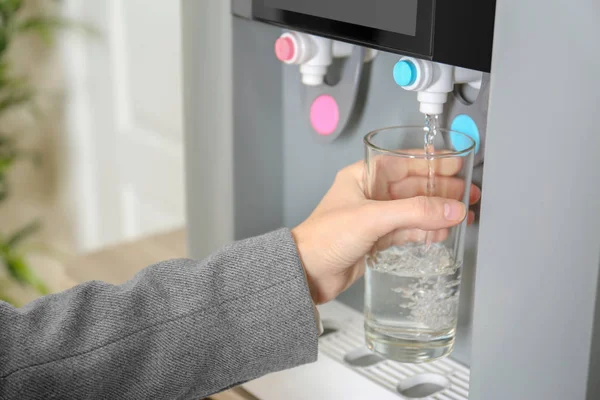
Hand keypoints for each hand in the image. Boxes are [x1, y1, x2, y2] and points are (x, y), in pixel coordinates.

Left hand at [292, 159, 479, 303]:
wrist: (307, 272)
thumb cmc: (323, 238)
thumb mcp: (372, 218)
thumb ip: (415, 212)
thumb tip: (451, 208)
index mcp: (363, 176)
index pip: (404, 162)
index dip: (432, 162)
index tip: (456, 163)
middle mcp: (369, 194)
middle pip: (413, 186)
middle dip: (441, 189)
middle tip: (467, 193)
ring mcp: (374, 217)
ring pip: (413, 209)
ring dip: (437, 211)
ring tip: (461, 214)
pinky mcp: (377, 239)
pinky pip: (408, 230)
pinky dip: (425, 230)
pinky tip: (441, 232)